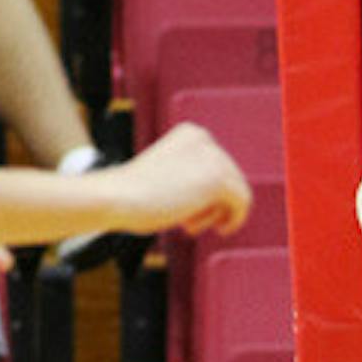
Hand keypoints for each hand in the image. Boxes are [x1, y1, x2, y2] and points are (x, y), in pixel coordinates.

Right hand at [115, 122, 251, 237]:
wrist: (118, 197)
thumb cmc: (136, 193)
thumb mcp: (170, 172)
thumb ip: (194, 174)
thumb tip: (225, 197)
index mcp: (192, 132)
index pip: (220, 167)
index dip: (209, 194)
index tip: (189, 208)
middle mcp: (205, 137)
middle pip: (232, 179)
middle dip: (213, 205)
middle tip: (188, 222)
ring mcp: (212, 156)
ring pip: (237, 192)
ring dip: (216, 214)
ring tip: (191, 224)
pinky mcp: (218, 178)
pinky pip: (243, 203)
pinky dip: (234, 220)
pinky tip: (218, 229)